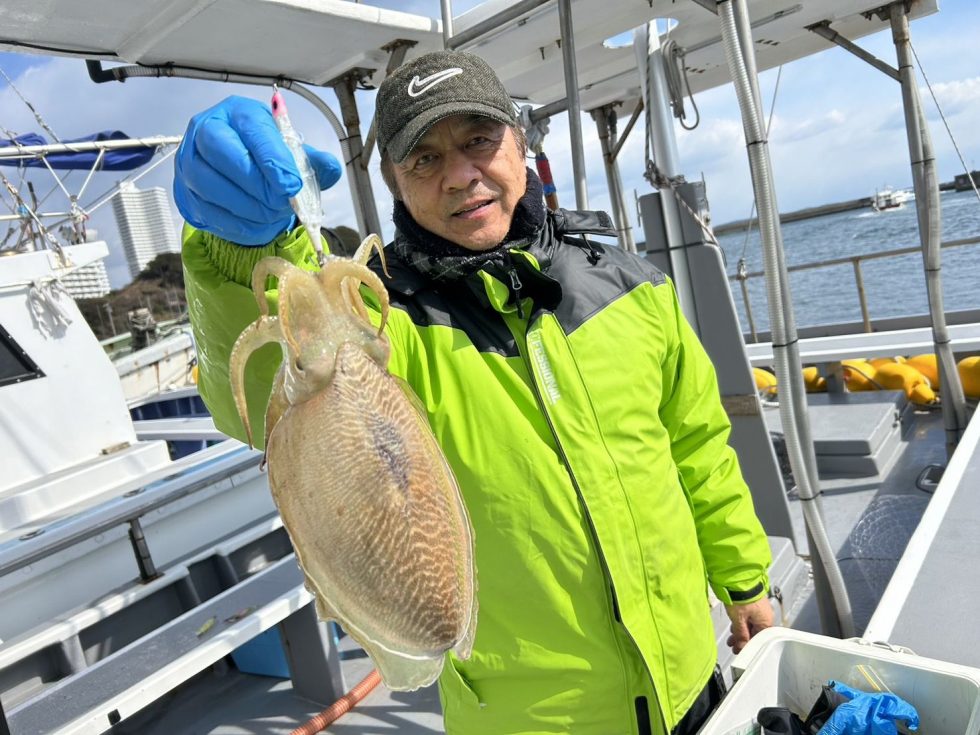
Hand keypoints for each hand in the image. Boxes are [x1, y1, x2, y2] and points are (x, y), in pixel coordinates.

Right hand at [173, 95, 341, 245]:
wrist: (240, 175)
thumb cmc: (267, 159)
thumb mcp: (293, 154)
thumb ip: (313, 161)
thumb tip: (330, 167)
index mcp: (237, 114)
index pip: (252, 129)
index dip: (272, 158)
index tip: (292, 184)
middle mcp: (205, 130)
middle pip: (222, 153)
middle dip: (256, 184)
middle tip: (282, 202)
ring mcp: (189, 162)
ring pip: (211, 186)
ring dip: (248, 207)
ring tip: (273, 214)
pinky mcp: (184, 193)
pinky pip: (208, 212)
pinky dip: (237, 224)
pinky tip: (258, 224)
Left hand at [724, 597, 772, 653]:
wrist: (738, 578)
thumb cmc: (741, 598)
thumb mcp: (738, 619)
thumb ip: (741, 635)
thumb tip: (742, 647)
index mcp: (766, 622)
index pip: (759, 640)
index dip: (748, 647)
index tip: (739, 651)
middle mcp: (765, 616)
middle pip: (755, 633)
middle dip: (743, 640)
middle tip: (733, 646)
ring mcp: (759, 609)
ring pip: (751, 625)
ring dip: (741, 633)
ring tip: (731, 639)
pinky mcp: (753, 603)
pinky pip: (749, 617)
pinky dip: (741, 624)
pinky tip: (734, 627)